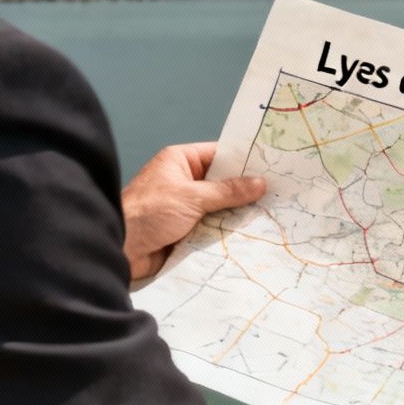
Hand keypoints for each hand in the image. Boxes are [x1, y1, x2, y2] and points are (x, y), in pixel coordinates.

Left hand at [121, 143, 266, 280]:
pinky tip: (256, 233)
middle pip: (224, 183)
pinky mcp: (188, 231)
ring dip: (240, 214)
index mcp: (180, 162)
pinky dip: (230, 231)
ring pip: (222, 207)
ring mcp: (187, 207)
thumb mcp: (191, 196)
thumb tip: (260, 183)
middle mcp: (184, 181)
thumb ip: (227, 191)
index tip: (274, 165)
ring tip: (275, 213)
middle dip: (247, 190)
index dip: (245, 160)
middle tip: (282, 193)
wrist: (121, 249)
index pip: (219, 155)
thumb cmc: (149, 213)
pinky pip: (215, 227)